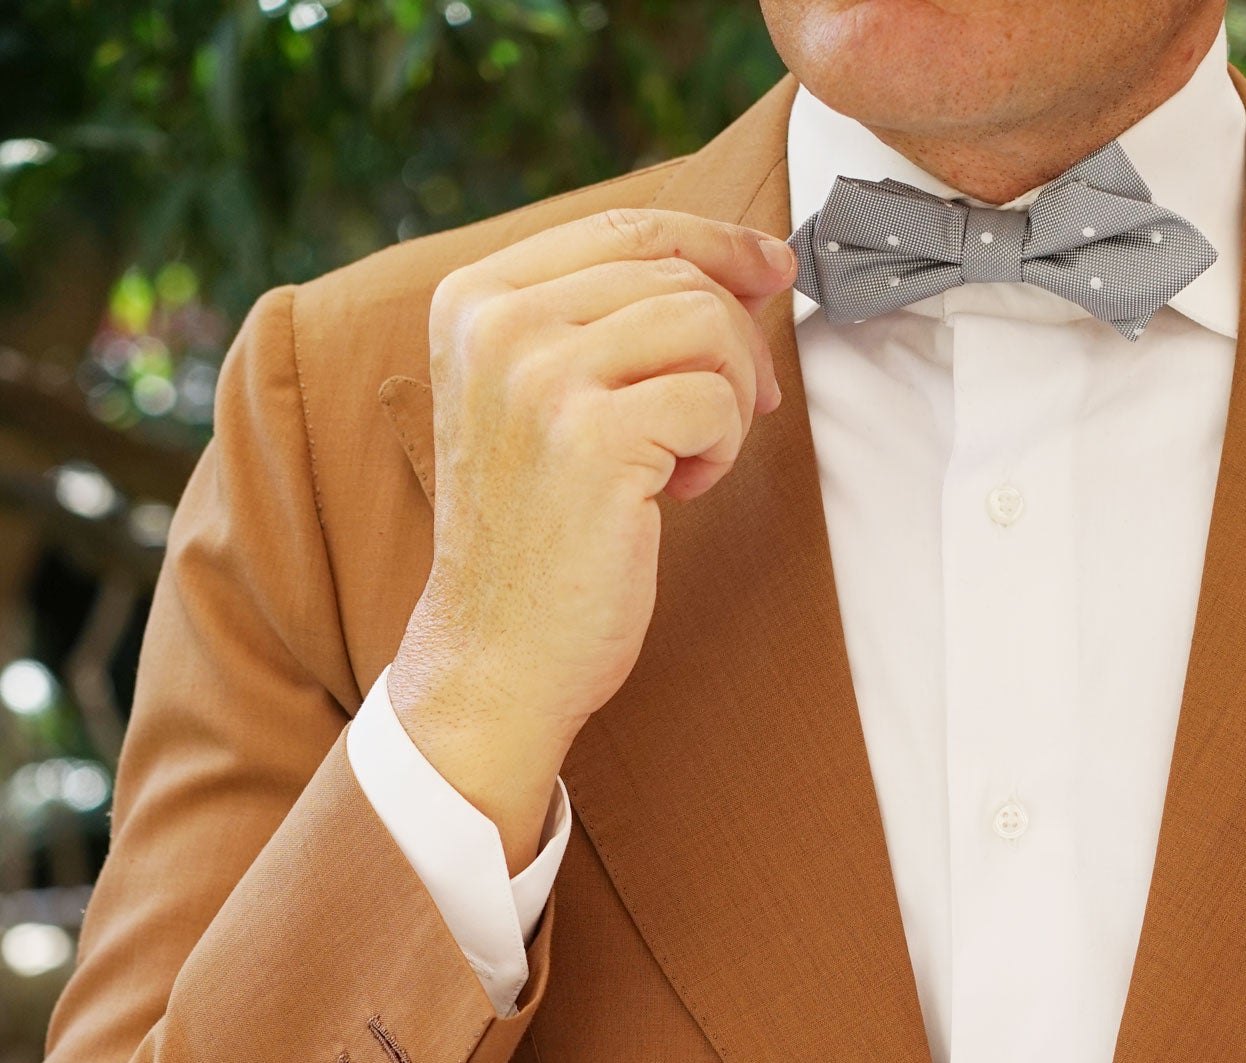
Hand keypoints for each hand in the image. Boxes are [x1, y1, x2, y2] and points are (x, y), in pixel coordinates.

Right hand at [388, 208, 796, 866]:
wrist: (496, 655)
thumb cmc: (537, 539)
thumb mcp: (541, 400)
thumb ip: (603, 323)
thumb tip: (741, 265)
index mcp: (474, 298)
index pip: (625, 224)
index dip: (716, 240)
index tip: (772, 268)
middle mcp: (497, 321)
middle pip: (674, 269)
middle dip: (736, 336)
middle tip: (744, 409)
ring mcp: (540, 375)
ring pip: (704, 323)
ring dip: (726, 399)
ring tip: (685, 462)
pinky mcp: (592, 438)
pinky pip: (713, 399)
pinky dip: (719, 449)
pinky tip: (675, 495)